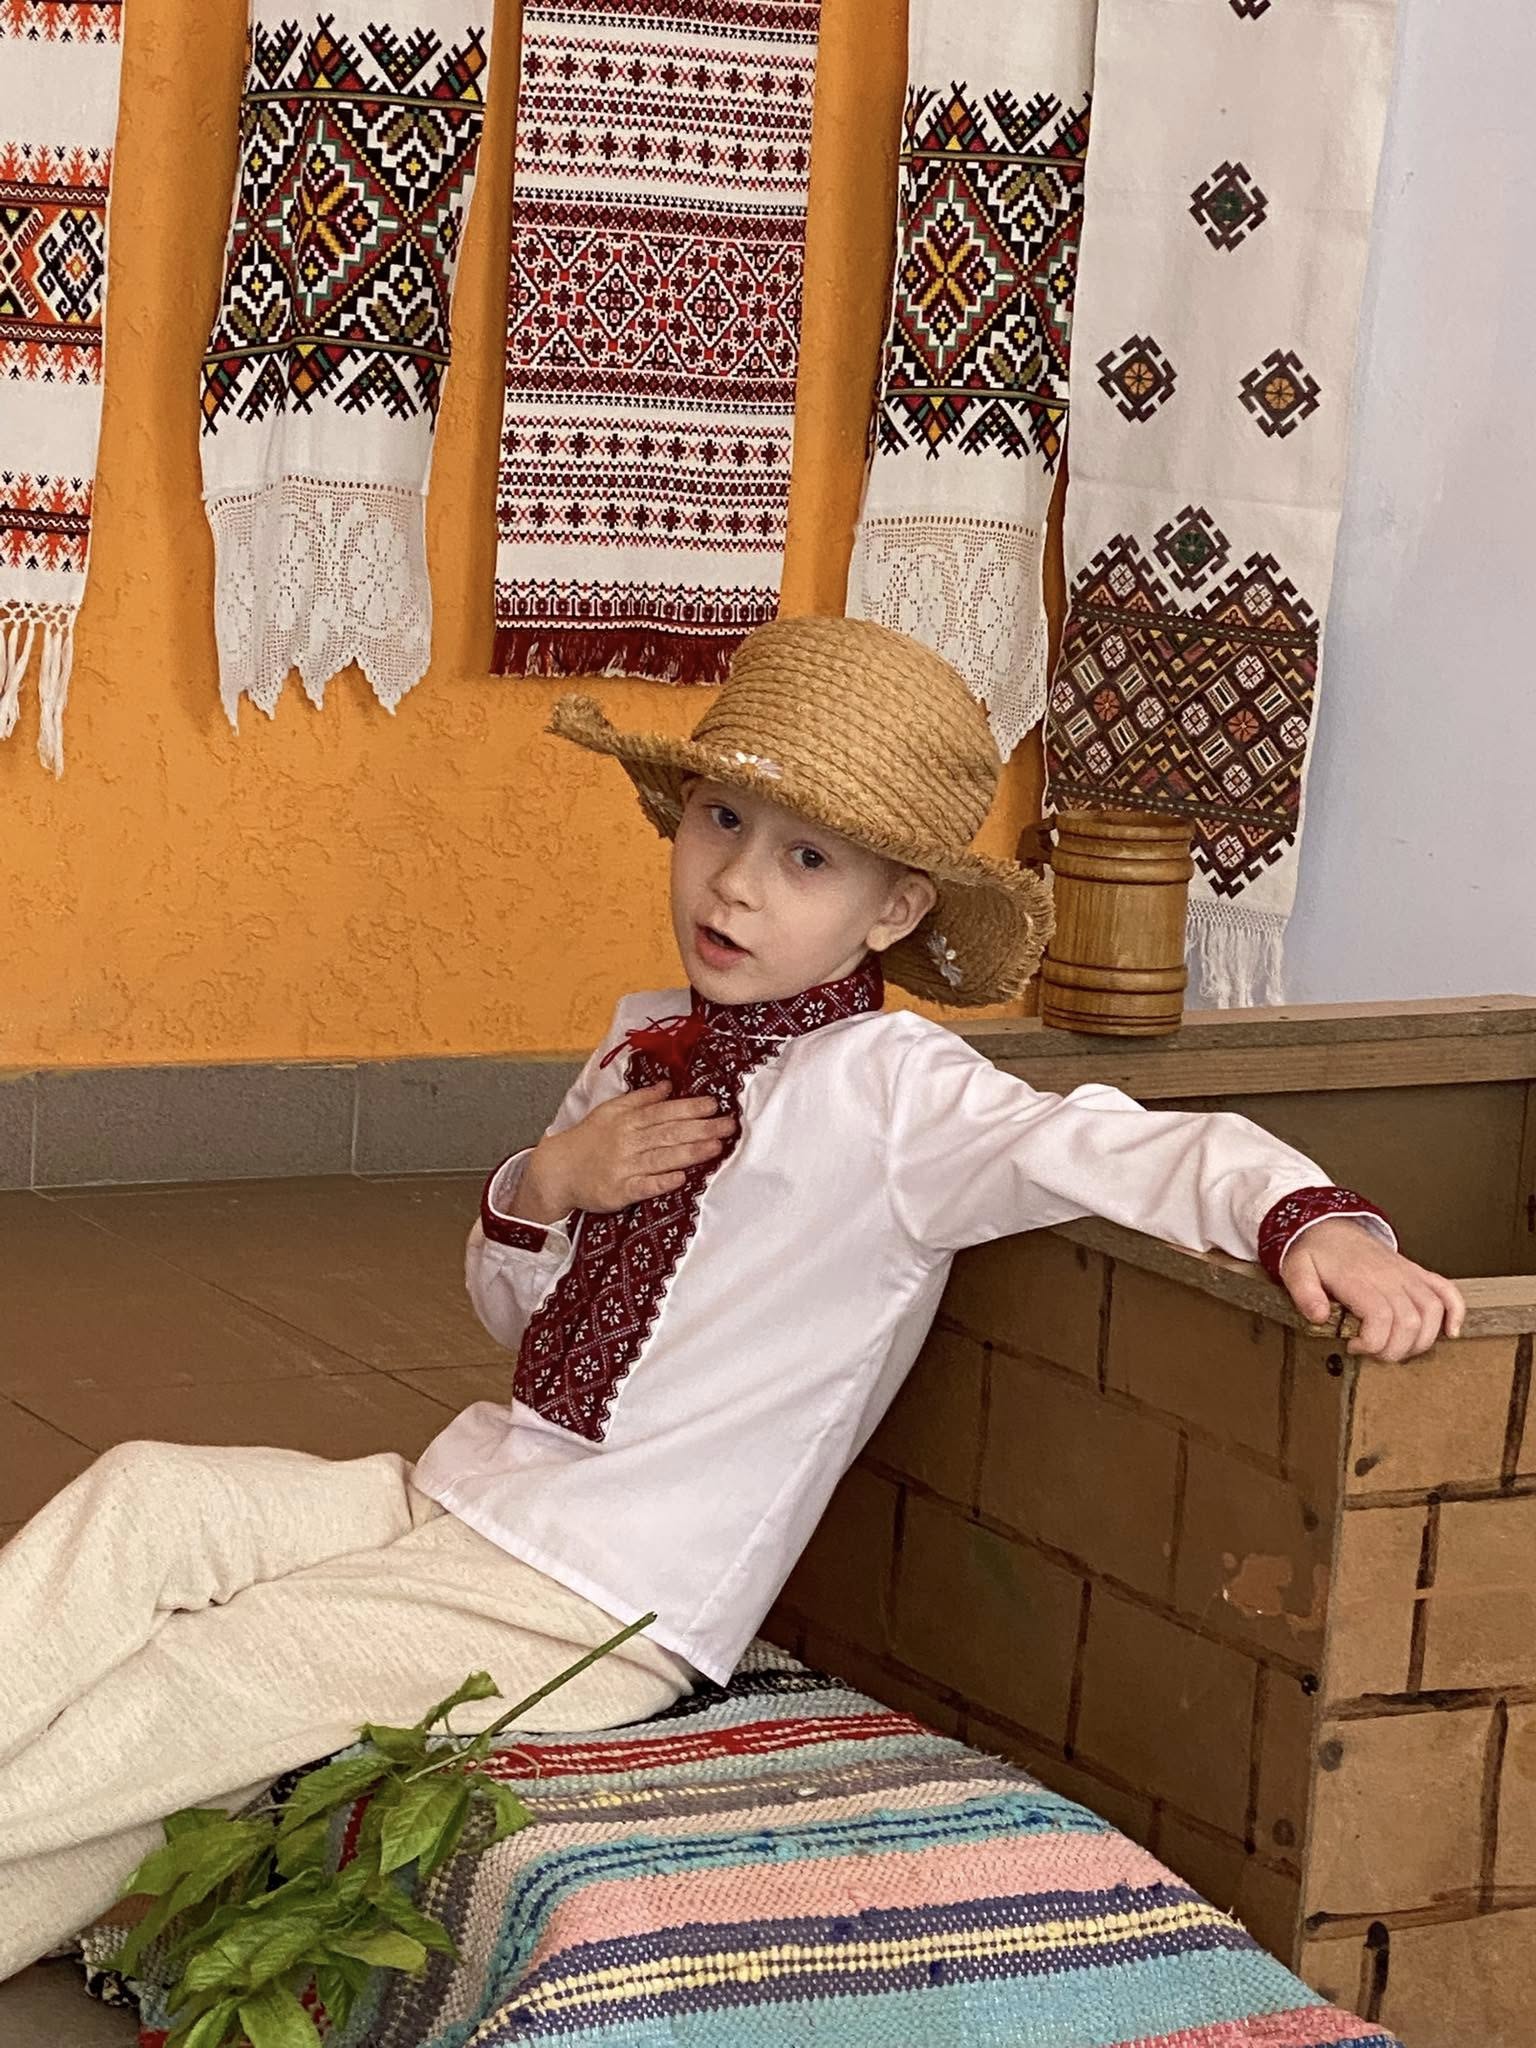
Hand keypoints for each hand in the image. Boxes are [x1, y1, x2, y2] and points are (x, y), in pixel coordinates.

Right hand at [514, 1082, 735, 1220]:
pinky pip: (643, 1186)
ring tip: (716, 1147)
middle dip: (701, 1128)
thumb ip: (641, 1098)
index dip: (690, 1108)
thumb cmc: (589, 1139)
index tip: (715, 1105)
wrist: (558, 1170)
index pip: (663, 1112)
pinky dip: (662, 1182)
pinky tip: (682, 1178)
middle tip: (728, 1125)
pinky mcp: (619, 1192)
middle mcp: (627, 1142)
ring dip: (690, 1152)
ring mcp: (623, 1167)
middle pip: (668, 1133)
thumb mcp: (611, 1111)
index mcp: (627, 1120)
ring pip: (661, 1158)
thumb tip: (669, 1085)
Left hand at [1279, 1218, 1465, 1360]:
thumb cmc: (1314, 1252)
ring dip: (1421, 1340)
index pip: (1381, 1317)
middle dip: (1394, 1349)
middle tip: (1373, 1353)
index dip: (1372, 1342)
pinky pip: (1447, 1290)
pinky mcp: (1416, 1272)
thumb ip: (1304, 1293)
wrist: (1328, 1225)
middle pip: (1410, 1321)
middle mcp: (1389, 1276)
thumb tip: (1318, 1317)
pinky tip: (1449, 1333)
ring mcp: (1407, 1273)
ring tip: (1398, 1348)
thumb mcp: (1295, 1269)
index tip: (1353, 1347)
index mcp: (1359, 1278)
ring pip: (1432, 1311)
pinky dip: (1455, 1312)